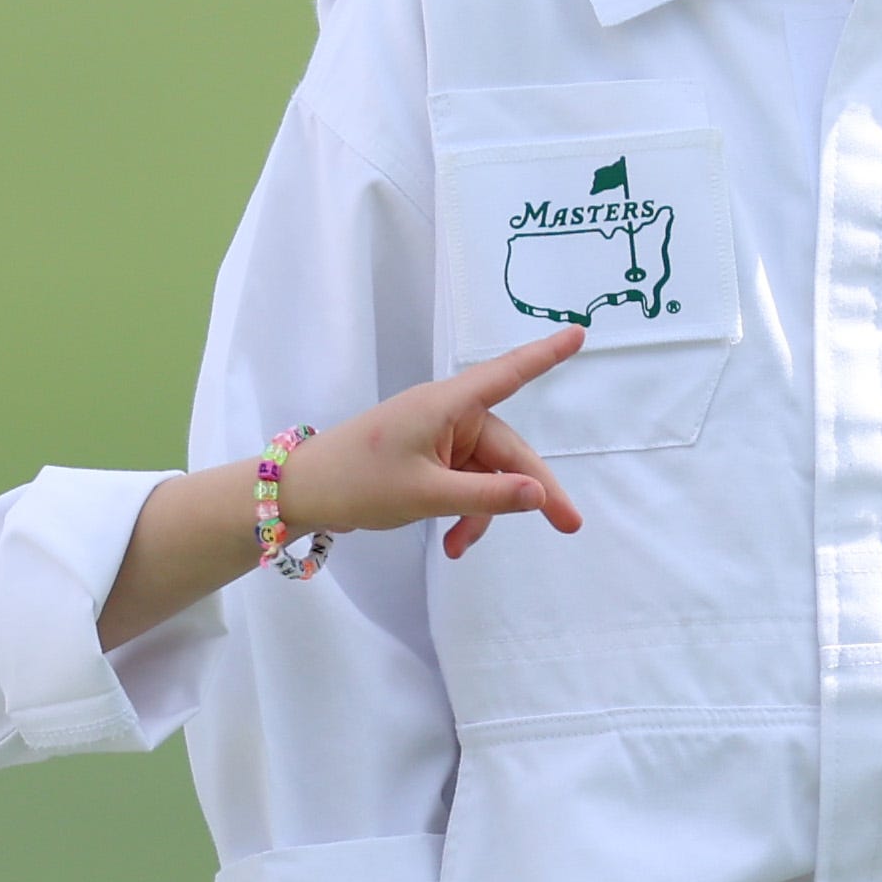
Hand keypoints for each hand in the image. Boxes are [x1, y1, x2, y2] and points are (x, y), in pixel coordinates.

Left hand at [100, 332, 590, 645]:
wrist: (302, 493)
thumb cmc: (358, 482)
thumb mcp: (427, 494)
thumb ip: (488, 495)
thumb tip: (541, 494)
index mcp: (447, 404)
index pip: (508, 375)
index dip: (546, 355)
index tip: (579, 333)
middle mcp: (449, 413)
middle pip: (507, 450)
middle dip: (528, 492)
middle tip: (568, 526)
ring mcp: (440, 436)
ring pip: (488, 473)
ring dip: (483, 512)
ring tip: (458, 548)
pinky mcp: (430, 457)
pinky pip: (466, 482)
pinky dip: (464, 511)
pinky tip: (451, 542)